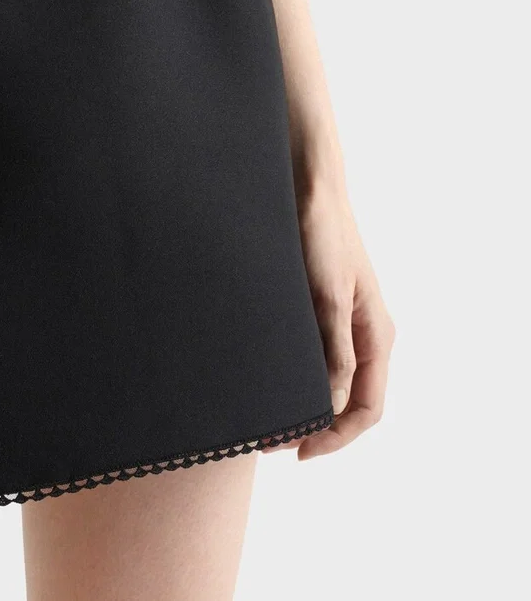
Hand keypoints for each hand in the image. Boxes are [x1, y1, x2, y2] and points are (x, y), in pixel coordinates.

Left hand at [264, 181, 394, 458]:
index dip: (336, 437)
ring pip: (326, 378)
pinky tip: (262, 378)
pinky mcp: (313, 307)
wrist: (305, 187)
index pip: (366, 407)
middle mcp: (360, 333)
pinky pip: (308, 354)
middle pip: (347, 399)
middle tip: (272, 441)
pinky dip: (291, 375)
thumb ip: (335, 351)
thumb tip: (332, 406)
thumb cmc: (322, 236)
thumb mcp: (329, 296)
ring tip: (265, 416)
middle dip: (316, 425)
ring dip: (302, 401)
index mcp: (375, 334)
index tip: (297, 452)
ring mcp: (337, 320)